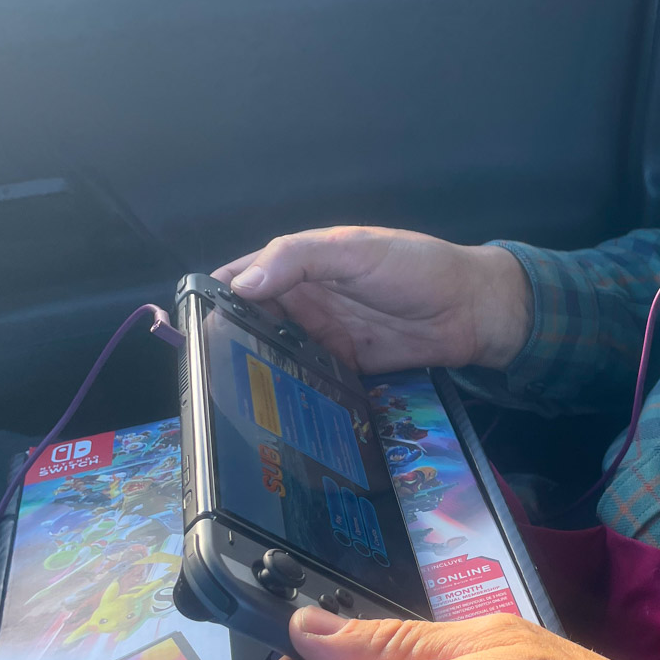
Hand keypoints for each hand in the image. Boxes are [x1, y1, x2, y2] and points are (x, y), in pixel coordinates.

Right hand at [212, 226, 531, 372]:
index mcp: (299, 263)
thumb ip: (299, 258)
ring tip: (228, 397)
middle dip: (225, 342)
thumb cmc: (416, 267)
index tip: (186, 322)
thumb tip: (243, 284)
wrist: (473, 310)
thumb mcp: (355, 249)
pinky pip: (305, 380)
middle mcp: (303, 300)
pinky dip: (288, 391)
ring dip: (253, 370)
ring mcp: (321, 336)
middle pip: (248, 322)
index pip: (241, 277)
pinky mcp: (341, 368)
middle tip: (202, 372)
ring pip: (272, 354)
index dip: (211, 297)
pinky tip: (272, 410)